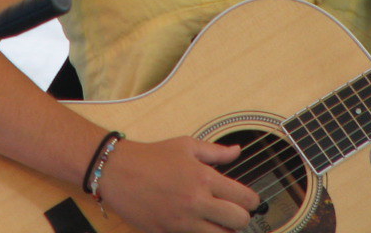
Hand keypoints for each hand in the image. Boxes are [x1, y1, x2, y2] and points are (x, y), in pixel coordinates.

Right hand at [98, 136, 259, 232]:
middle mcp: (196, 201)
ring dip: (223, 231)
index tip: (249, 201)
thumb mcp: (186, 145)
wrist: (118, 171)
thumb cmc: (152, 156)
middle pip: (238, 222)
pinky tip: (198, 225)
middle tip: (234, 213)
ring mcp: (182, 221)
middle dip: (241, 218)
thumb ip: (215, 151)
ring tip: (217, 222)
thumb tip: (237, 151)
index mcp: (204, 177)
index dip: (252, 201)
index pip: (244, 198)